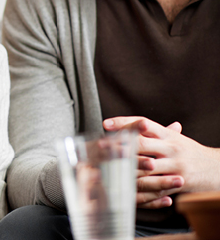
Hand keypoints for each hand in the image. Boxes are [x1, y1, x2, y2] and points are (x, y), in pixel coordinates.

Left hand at [104, 116, 219, 208]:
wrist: (217, 169)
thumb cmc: (189, 152)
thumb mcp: (173, 138)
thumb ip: (151, 132)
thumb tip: (123, 125)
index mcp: (167, 134)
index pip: (143, 123)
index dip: (124, 122)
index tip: (106, 124)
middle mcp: (171, 147)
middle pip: (142, 143)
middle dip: (120, 144)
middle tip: (101, 145)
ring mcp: (175, 165)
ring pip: (146, 166)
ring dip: (126, 168)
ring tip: (108, 167)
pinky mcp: (178, 183)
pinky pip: (156, 186)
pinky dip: (140, 188)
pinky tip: (126, 188)